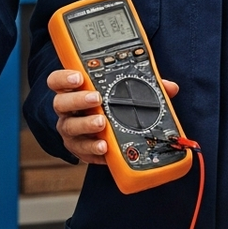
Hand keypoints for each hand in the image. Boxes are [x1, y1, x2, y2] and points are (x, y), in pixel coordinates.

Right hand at [46, 66, 179, 164]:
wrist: (102, 134)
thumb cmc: (109, 108)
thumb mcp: (123, 94)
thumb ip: (143, 87)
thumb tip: (169, 87)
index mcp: (74, 91)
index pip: (57, 80)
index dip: (64, 77)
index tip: (79, 76)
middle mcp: (68, 111)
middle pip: (61, 103)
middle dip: (78, 100)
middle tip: (97, 98)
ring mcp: (71, 131)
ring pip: (69, 127)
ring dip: (86, 125)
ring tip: (103, 124)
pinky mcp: (79, 150)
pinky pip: (82, 152)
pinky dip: (93, 150)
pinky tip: (105, 148)